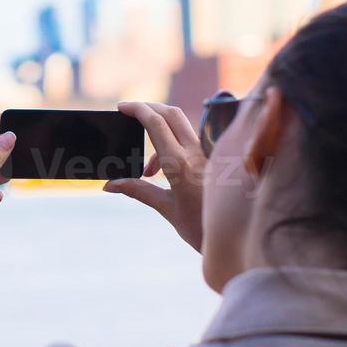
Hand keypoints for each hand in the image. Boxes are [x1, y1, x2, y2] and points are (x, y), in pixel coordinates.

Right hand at [103, 101, 205, 251]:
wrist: (237, 238)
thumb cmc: (201, 228)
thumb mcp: (166, 209)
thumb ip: (138, 190)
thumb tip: (110, 184)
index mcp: (179, 165)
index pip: (155, 123)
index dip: (137, 109)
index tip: (121, 107)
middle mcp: (197, 153)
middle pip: (170, 114)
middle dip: (149, 109)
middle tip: (131, 114)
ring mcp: (210, 154)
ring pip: (182, 126)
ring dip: (161, 131)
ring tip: (148, 169)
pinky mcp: (217, 158)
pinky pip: (192, 141)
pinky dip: (174, 144)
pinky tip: (166, 172)